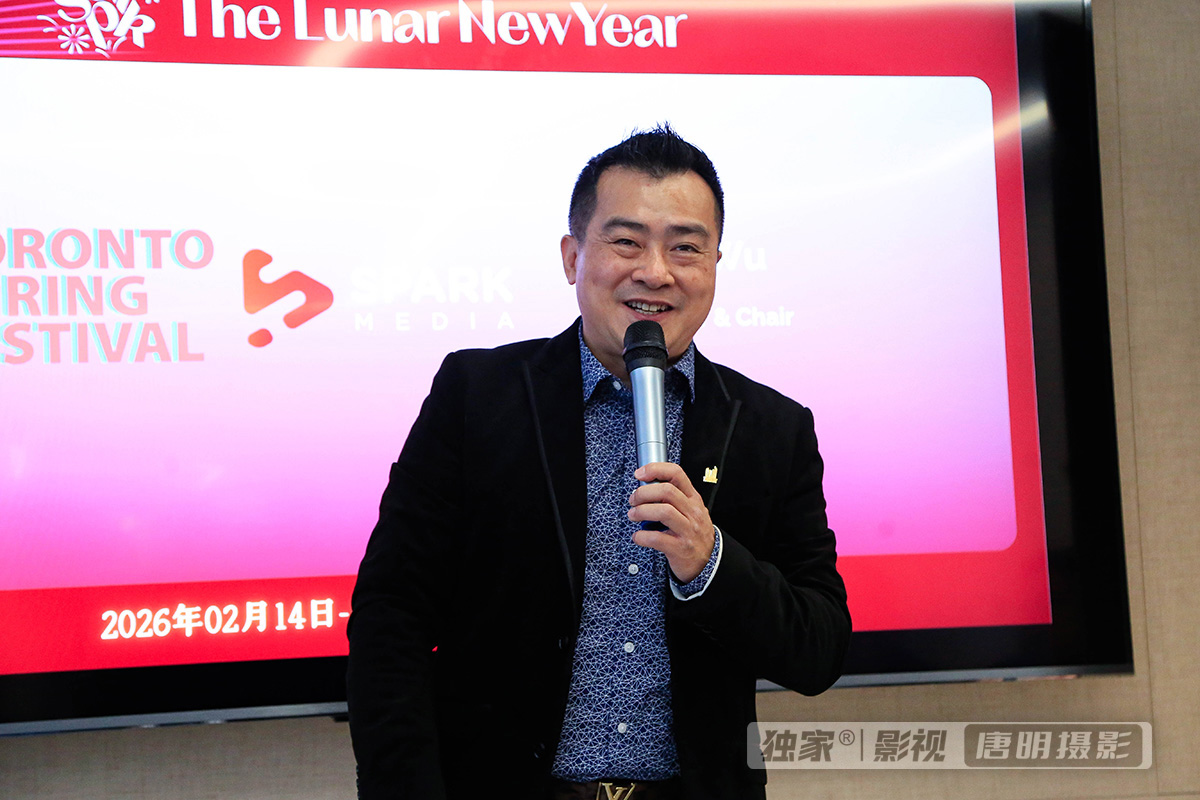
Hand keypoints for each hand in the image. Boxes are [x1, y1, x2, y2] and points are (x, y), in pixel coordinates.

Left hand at [628, 462, 714, 583]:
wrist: (708, 561)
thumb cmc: (694, 533)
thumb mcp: (691, 511)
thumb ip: (674, 498)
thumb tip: (646, 487)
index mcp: (693, 499)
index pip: (676, 474)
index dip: (655, 469)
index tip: (640, 473)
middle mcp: (692, 512)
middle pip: (666, 491)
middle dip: (643, 493)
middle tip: (633, 499)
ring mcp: (688, 530)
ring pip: (662, 511)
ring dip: (641, 511)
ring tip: (633, 515)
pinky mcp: (680, 548)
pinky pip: (656, 538)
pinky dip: (641, 536)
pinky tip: (638, 536)